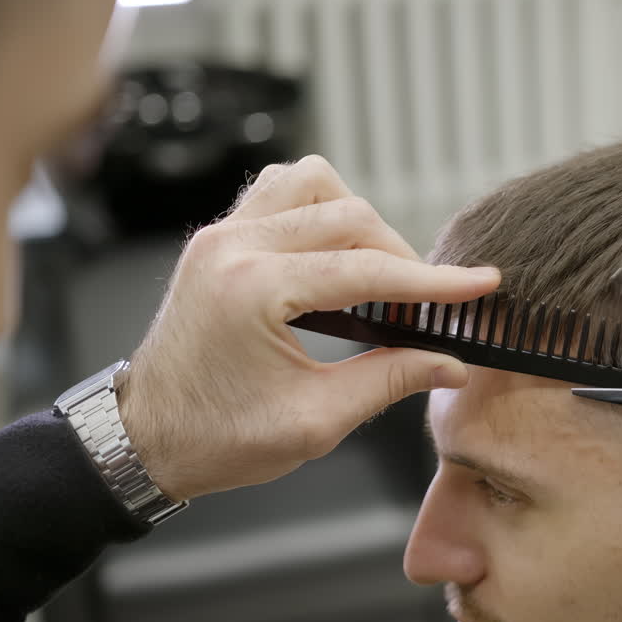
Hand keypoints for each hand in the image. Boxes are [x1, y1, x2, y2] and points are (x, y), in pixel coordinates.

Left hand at [117, 155, 500, 500]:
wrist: (142, 438)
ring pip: (312, 183)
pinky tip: (334, 251)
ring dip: (356, 217)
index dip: (432, 280)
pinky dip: (318, 210)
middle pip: (348, 215)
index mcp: (253, 291)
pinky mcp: (218, 238)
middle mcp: (234, 247)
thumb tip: (451, 363)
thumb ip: (389, 380)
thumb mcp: (314, 422)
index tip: (479, 284)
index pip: (366, 269)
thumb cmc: (215, 438)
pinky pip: (279, 191)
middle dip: (400, 254)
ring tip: (375, 267)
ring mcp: (221, 235)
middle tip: (425, 301)